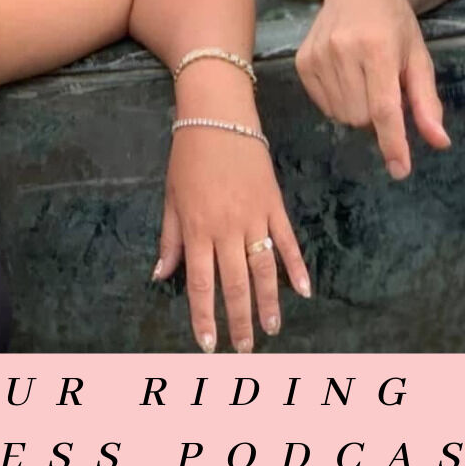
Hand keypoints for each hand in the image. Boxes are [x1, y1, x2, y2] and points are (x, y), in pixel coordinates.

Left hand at [155, 123, 309, 352]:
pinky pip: (287, 240)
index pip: (201, 283)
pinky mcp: (274, 204)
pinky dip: (296, 266)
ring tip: (271, 330)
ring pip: (263, 268)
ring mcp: (254, 217)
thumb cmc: (188, 156)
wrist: (218, 116)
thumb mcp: (171, 197)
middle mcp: (226, 228)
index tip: (208, 344)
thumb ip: (170, 239)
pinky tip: (303, 290)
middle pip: (235, 283)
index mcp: (198, 229)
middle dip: (239, 319)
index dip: (204, 316)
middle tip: (242, 349)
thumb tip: (161, 276)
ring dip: (268, 302)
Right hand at [296, 0, 450, 177]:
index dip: (392, 143)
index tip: (400, 170)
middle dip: (378, 115)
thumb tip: (440, 143)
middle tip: (384, 89)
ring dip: (358, 109)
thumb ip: (426, 102)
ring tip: (365, 79)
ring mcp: (318, 54)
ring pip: (341, 115)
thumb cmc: (396, 23)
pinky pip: (323, 105)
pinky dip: (339, 101)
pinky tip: (346, 76)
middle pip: (361, 117)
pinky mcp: (302, 60)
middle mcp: (343, 50)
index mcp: (377, 48)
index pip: (383, 108)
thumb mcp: (419, 58)